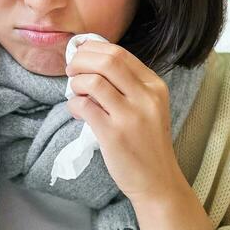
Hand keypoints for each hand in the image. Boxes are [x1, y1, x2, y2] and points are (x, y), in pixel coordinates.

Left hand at [64, 41, 186, 205]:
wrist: (157, 180)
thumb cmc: (148, 143)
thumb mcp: (149, 108)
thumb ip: (128, 86)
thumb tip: (92, 64)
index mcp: (155, 86)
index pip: (121, 53)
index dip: (94, 49)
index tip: (81, 54)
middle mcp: (145, 97)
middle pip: (107, 60)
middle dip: (81, 59)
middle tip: (71, 69)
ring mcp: (130, 116)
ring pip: (93, 81)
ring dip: (76, 83)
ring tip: (75, 93)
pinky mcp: (113, 135)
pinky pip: (84, 106)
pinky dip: (73, 104)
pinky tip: (76, 111)